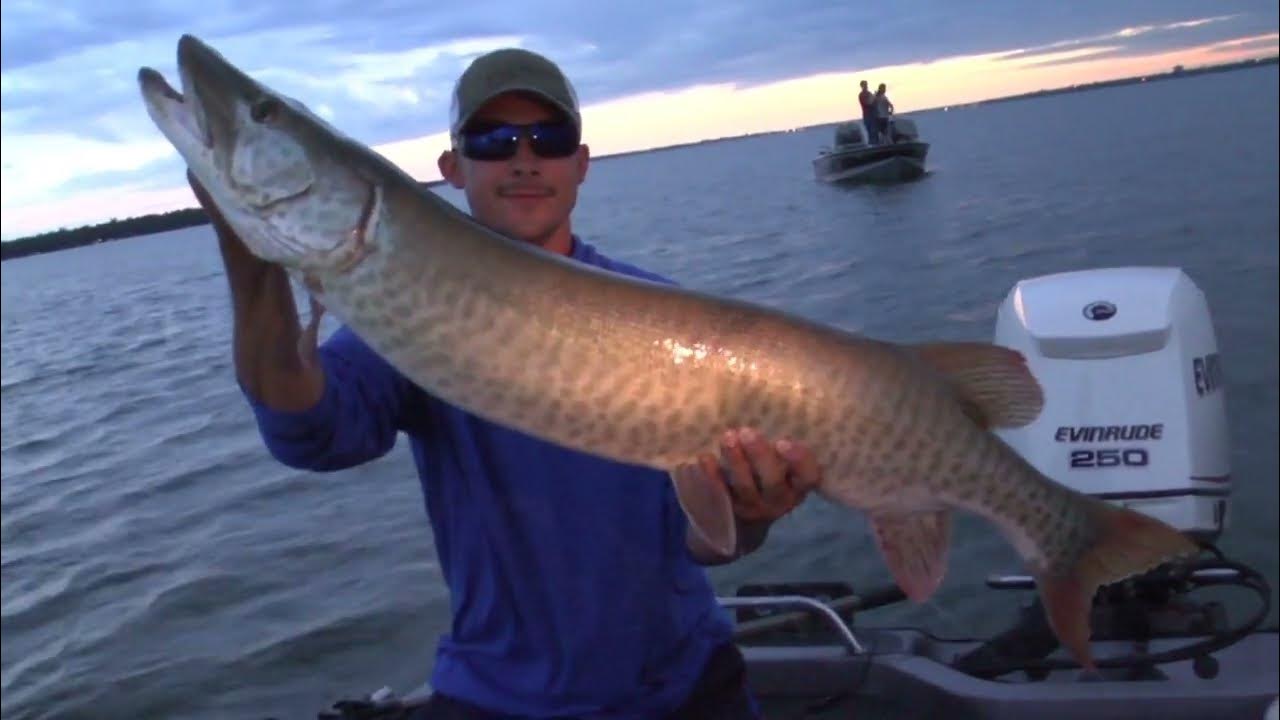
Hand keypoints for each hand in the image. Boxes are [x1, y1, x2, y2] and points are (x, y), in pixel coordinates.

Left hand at [700, 427, 820, 524]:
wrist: (743, 519)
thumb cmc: (767, 472)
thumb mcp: (782, 463)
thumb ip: (780, 443)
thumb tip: (770, 399)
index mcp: (798, 484)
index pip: (809, 475)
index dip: (799, 460)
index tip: (783, 441)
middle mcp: (779, 498)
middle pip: (773, 482)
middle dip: (760, 456)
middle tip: (747, 432)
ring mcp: (753, 507)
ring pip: (746, 487)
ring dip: (736, 461)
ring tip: (727, 437)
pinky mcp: (729, 510)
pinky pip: (721, 493)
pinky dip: (712, 475)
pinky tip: (705, 457)